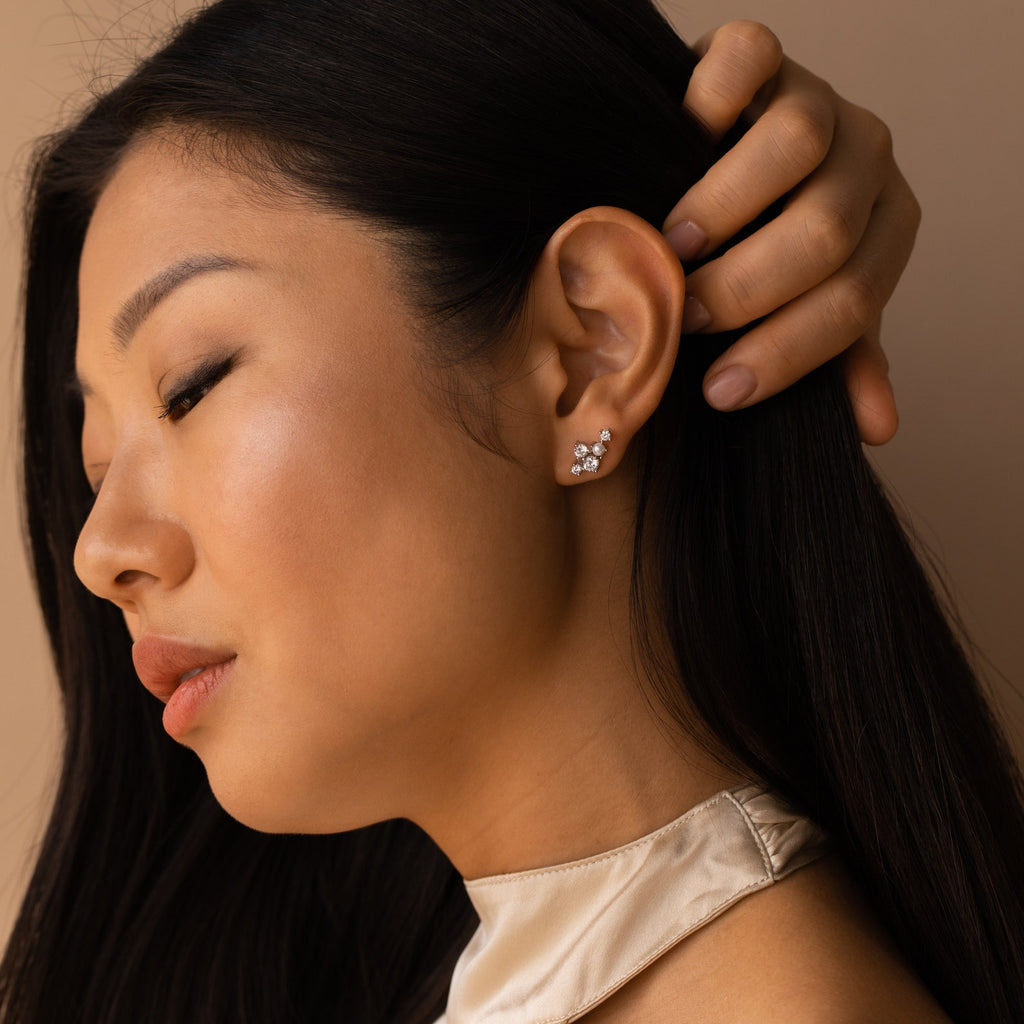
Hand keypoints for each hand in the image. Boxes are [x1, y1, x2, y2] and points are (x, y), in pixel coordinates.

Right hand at [664, 21, 920, 444]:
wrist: (720, 162)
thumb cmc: (761, 253)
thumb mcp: (802, 308)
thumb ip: (835, 358)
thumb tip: (877, 428)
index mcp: (884, 227)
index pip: (854, 296)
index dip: (786, 351)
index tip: (719, 390)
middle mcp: (865, 159)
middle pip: (826, 226)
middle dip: (747, 287)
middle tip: (684, 315)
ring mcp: (816, 97)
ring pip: (796, 141)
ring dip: (724, 208)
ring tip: (670, 248)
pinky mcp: (763, 54)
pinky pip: (747, 63)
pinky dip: (707, 109)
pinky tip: (673, 155)